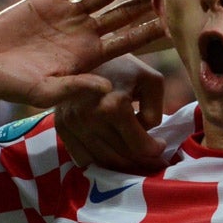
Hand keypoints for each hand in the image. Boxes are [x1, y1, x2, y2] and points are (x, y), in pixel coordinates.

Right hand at [0, 0, 163, 107]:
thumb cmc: (15, 86)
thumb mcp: (46, 92)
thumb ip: (76, 88)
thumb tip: (109, 88)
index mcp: (89, 56)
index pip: (126, 42)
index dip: (147, 32)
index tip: (171, 23)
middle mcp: (84, 33)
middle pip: (123, 14)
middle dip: (145, 1)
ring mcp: (69, 14)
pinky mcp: (49, 0)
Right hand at [56, 54, 168, 171]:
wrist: (85, 56)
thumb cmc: (123, 66)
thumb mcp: (151, 80)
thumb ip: (156, 110)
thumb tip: (145, 133)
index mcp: (114, 106)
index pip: (139, 146)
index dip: (155, 151)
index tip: (161, 147)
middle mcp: (90, 119)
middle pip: (121, 158)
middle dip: (142, 163)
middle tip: (154, 162)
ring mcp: (73, 125)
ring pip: (103, 161)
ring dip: (122, 167)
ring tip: (136, 161)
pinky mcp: (61, 127)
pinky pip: (82, 158)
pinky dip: (99, 162)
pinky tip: (112, 156)